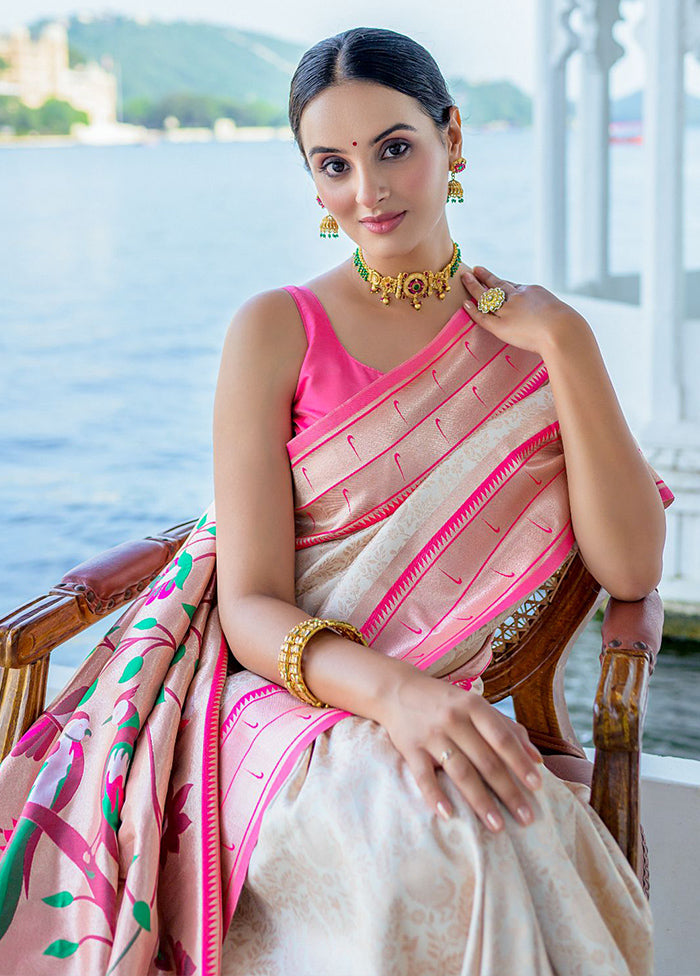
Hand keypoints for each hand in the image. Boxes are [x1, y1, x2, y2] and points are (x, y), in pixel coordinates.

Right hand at [377, 665, 544, 831]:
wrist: (396, 689)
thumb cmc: (444, 701)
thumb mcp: (476, 705)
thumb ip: (507, 728)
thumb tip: (537, 759)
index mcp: (473, 706)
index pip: (502, 738)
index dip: (520, 762)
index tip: (537, 786)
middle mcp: (453, 719)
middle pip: (485, 760)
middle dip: (508, 791)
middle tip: (526, 817)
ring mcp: (431, 734)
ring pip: (460, 771)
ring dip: (480, 801)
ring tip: (497, 826)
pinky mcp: (409, 747)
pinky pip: (423, 776)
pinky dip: (435, 796)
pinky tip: (449, 815)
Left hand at [460, 265, 589, 356]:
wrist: (563, 331)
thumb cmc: (569, 328)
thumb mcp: (561, 312)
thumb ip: (550, 313)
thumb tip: (557, 320)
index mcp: (533, 291)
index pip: (515, 287)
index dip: (504, 283)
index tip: (495, 279)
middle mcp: (518, 297)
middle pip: (498, 285)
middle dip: (486, 277)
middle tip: (476, 269)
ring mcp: (508, 311)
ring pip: (487, 296)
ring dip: (474, 286)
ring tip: (465, 277)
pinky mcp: (501, 326)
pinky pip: (483, 317)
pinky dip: (473, 310)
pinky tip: (465, 303)